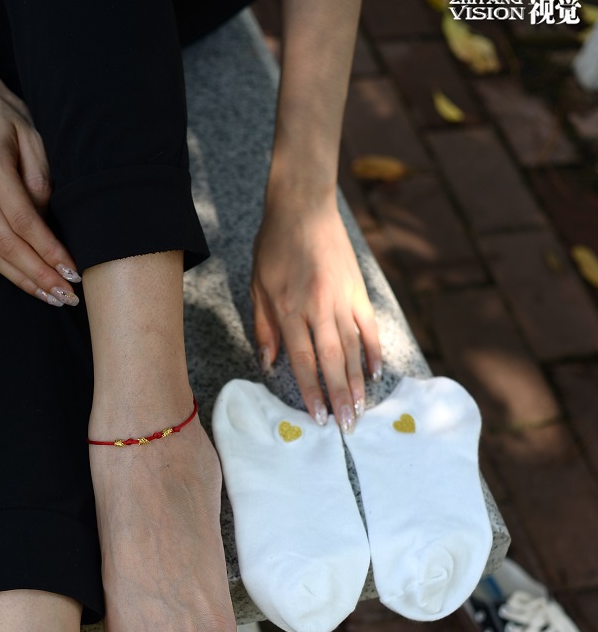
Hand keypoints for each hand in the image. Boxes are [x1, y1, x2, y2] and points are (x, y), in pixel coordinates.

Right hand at [0, 53, 80, 307]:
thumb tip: (50, 225)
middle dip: (39, 275)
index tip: (73, 272)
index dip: (48, 251)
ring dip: (25, 281)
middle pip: (5, 246)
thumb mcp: (34, 138)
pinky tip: (33, 283)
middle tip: (68, 296)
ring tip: (54, 298)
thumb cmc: (7, 117)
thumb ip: (42, 182)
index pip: (23, 221)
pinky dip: (11, 271)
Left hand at [250, 191, 381, 429]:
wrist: (303, 206)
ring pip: (352, 348)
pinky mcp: (358, 289)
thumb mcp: (257, 286)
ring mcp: (342, 298)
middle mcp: (317, 307)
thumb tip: (269, 364)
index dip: (311, 392)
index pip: (302, 360)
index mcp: (289, 308)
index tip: (319, 417)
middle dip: (339, 396)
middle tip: (347, 426)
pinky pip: (368, 326)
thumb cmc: (274, 247)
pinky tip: (375, 373)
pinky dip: (373, 350)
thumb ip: (264, 327)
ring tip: (361, 409)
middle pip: (331, 361)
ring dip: (357, 382)